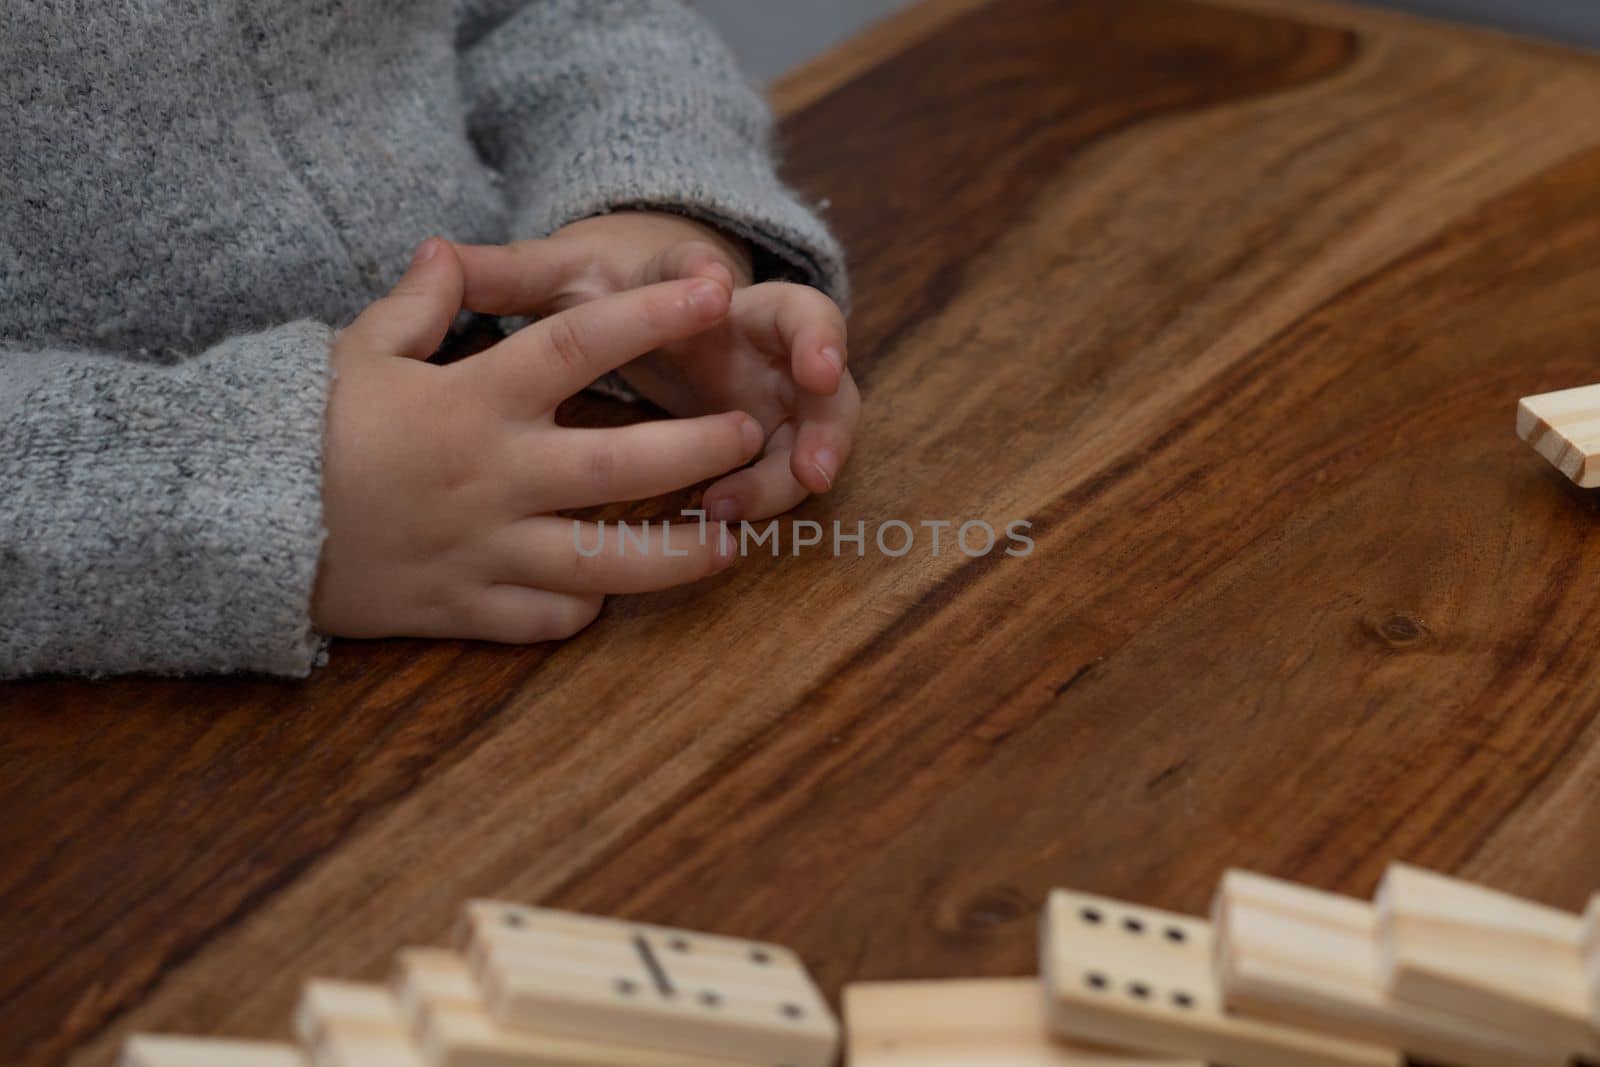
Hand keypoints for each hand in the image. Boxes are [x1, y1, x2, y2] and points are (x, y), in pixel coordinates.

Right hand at [312, 239, 758, 642]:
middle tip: (750, 432)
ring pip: (606, 563)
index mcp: (471, 401)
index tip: (717, 292)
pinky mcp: (465, 611)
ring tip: (734, 540)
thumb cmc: (304, 429)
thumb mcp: (356, 353)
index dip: (655, 316)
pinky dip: (581, 608)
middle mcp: (492, 477)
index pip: (582, 346)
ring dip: (681, 554)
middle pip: (624, 465)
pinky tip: (606, 592)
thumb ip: (418, 305)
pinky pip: (546, 620)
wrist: (237, 526)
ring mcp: (483, 552)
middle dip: (701, 448)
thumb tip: (447, 251)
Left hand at [453, 211, 858, 521]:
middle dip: (825, 353)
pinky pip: (796, 461)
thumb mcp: (558, 281)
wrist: (658, 302)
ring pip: (820, 408)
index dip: (713, 276)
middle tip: (821, 381)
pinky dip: (777, 489)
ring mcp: (774, 380)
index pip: (708, 264)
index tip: (710, 287)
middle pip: (809, 326)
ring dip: (812, 442)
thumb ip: (507, 275)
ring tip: (798, 482)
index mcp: (691, 278)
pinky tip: (737, 520)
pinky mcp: (779, 430)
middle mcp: (749, 324)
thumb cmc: (604, 291)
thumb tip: (436, 254)